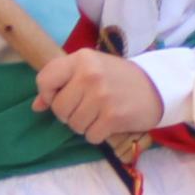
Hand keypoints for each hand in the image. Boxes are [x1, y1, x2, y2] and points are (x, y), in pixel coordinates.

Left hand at [33, 49, 163, 143]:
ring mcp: (101, 96)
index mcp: (81, 59)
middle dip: (68, 114)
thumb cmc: (118, 78)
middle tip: (86, 107)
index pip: (45, 80)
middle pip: (58, 108)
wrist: (157, 86)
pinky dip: (97, 134)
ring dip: (84, 125)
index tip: (59, 97)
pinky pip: (90, 136)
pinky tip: (108, 123)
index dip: (47, 94)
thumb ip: (62, 82)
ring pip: (73, 124)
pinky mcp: (113, 117)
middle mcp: (89, 75)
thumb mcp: (90, 70)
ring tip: (99, 114)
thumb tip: (37, 105)